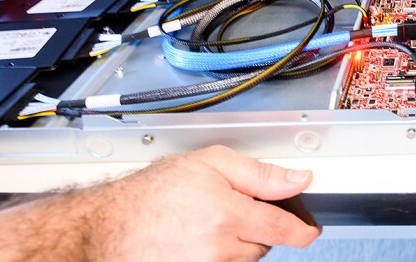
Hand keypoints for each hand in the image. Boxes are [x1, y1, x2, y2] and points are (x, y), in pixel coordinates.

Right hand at [90, 145, 320, 260]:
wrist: (106, 227)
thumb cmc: (150, 194)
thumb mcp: (209, 164)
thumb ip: (259, 172)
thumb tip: (297, 179)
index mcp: (226, 215)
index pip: (282, 229)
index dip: (301, 230)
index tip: (308, 230)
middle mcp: (218, 249)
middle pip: (262, 245)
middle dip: (253, 228)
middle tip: (226, 210)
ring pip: (242, 260)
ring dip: (234, 245)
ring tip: (204, 225)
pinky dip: (217, 257)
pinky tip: (197, 243)